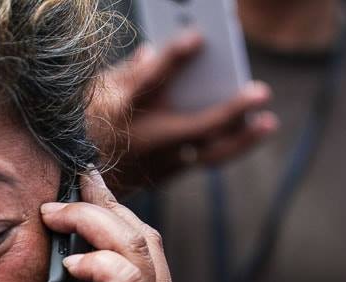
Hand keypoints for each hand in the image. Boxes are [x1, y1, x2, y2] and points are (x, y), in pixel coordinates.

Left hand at [40, 172, 185, 281]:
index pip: (145, 250)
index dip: (116, 215)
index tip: (84, 191)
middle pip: (144, 236)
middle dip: (105, 201)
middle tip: (70, 179)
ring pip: (138, 248)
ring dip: (94, 221)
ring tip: (56, 211)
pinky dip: (100, 263)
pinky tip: (73, 262)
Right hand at [88, 34, 277, 194]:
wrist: (78, 181)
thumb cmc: (88, 125)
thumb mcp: (98, 92)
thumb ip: (128, 71)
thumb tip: (153, 52)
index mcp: (120, 110)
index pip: (148, 82)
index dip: (172, 59)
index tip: (197, 37)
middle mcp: (143, 139)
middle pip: (194, 127)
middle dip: (230, 111)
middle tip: (260, 91)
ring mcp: (158, 162)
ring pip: (207, 153)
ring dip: (241, 139)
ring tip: (268, 122)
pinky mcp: (167, 175)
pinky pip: (203, 160)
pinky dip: (229, 145)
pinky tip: (251, 130)